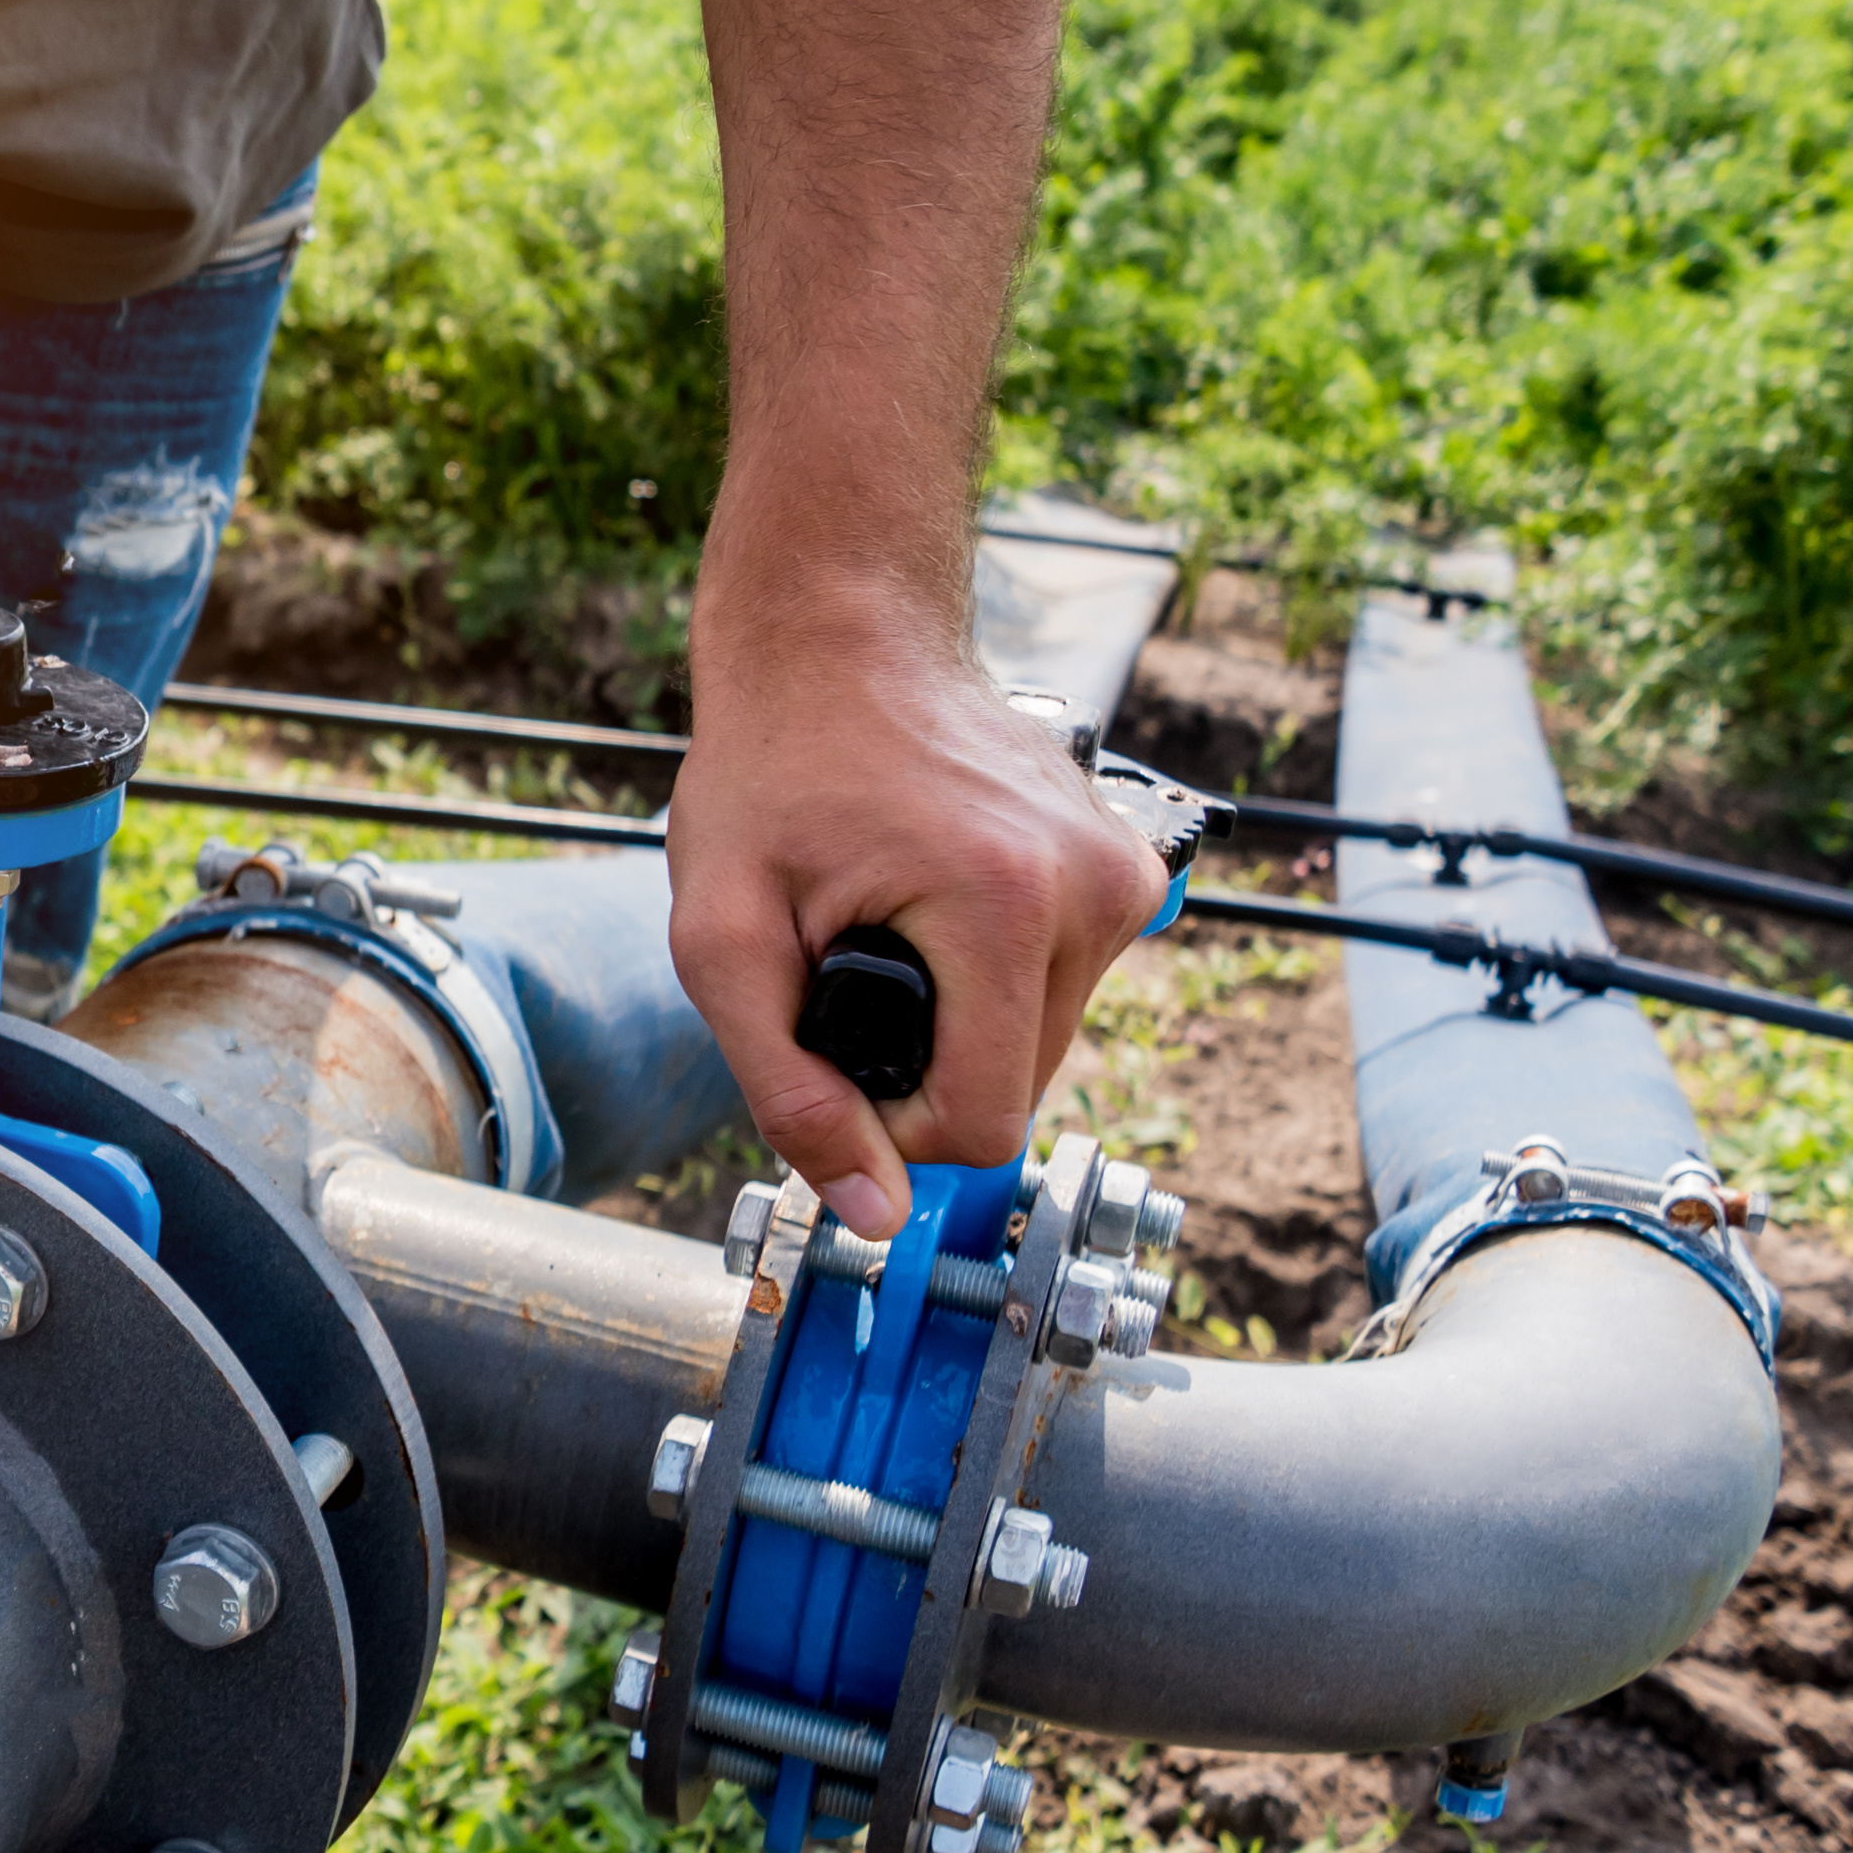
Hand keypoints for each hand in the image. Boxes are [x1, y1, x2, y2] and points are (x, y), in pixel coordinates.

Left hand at [664, 610, 1166, 1238]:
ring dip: (952, 1016)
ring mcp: (1124, 872)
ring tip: (881, 920)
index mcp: (1005, 909)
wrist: (838, 638)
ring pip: (1038, 1040)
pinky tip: (928, 899)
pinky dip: (987, 972)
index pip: (981, 1121)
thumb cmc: (769, 769)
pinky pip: (1057, 982)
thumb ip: (789, 1090)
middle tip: (840, 964)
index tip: (826, 1055)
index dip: (889, 1126)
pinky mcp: (1129, 864)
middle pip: (1014, 1084)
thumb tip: (874, 1214)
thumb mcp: (723, 940)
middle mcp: (1094, 889)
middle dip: (919, 1060)